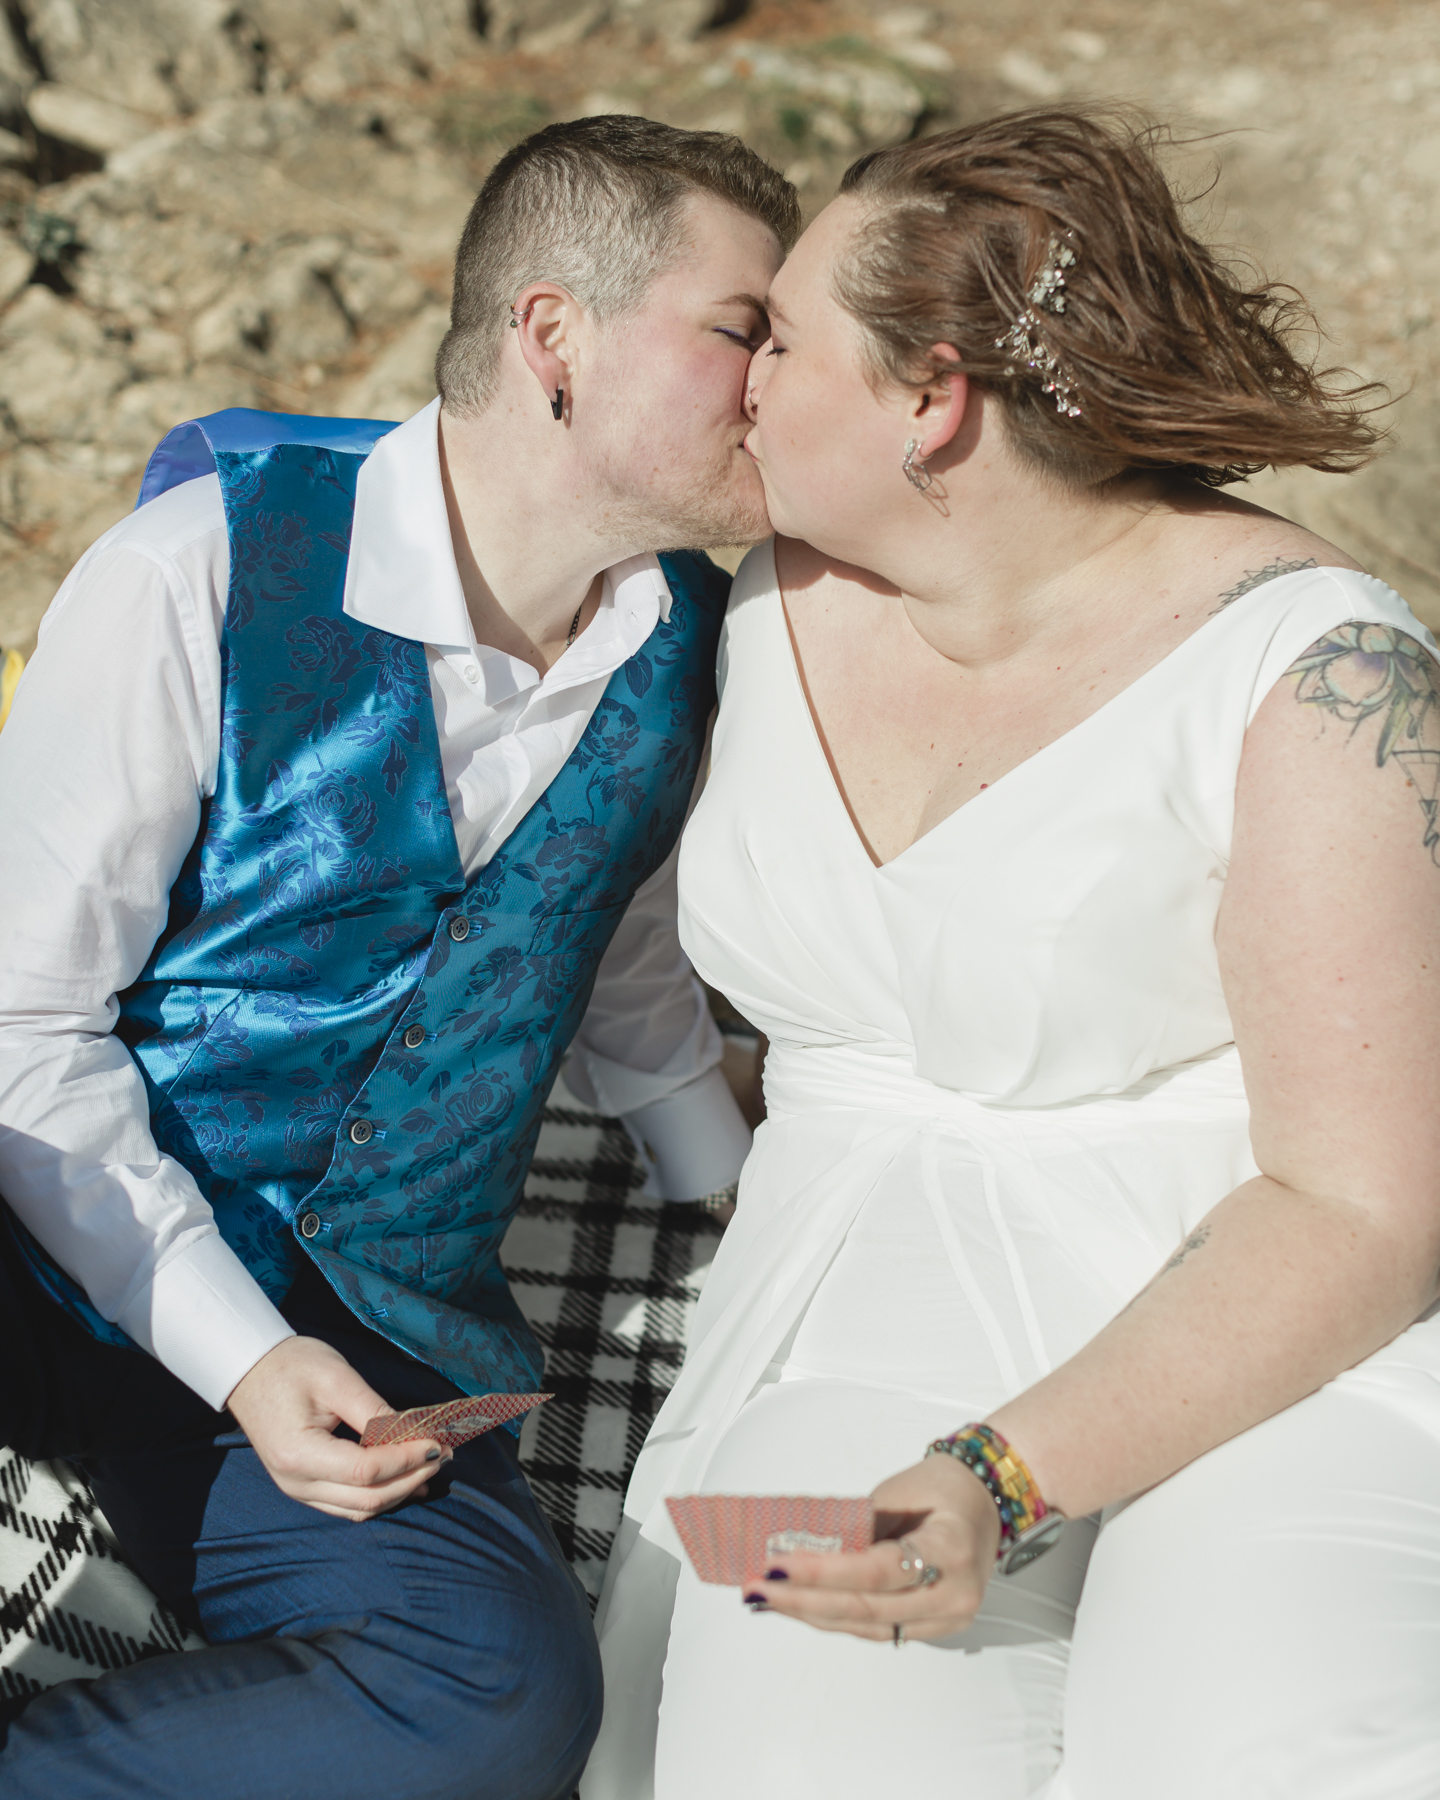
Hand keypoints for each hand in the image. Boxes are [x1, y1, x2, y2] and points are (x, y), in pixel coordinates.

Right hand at [226, 1335, 445, 1520]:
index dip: (407, 1459)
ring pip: (360, 1509)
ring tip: (431, 1466)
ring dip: (400, 1491)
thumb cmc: (290, 1366)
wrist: (248, 1371)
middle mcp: (296, 1483)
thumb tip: (415, 1433)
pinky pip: (348, 1505)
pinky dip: (380, 1495)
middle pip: (367, 1499)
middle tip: (444, 1454)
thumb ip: (374, 1411)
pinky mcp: (304, 1487)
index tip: (438, 1442)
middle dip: (411, 1478)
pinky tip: (406, 1480)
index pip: (366, 1471)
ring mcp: (297, 1490)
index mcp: (300, 1454)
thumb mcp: (336, 1378)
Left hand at [741, 1453, 1000, 1641]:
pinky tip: (800, 1607)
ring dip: (812, 1613)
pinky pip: (879, 1629)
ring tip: (767, 1599)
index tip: (777, 1563)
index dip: (823, 1572)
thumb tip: (798, 1553)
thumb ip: (856, 1530)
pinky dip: (837, 1618)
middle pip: (867, 1608)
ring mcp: (949, 1618)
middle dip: (804, 1600)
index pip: (877, 1570)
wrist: (987, 1499)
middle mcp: (956, 1595)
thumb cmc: (941, 1488)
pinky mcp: (936, 1628)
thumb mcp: (896, 1496)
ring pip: (868, 1627)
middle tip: (757, 1588)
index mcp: (952, 1550)